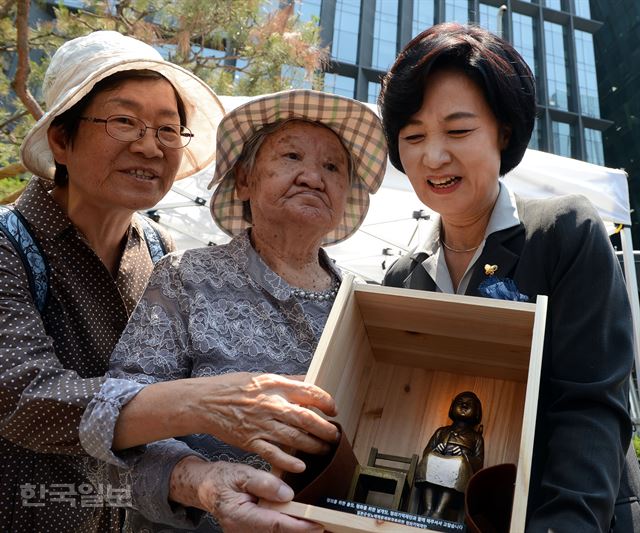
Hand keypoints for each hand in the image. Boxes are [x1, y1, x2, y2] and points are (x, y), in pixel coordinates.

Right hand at [171, 457, 322, 532]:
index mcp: (241, 516)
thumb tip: (287, 494)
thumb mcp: (241, 474)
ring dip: (295, 529)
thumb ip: (264, 483)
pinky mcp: (250, 531)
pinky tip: (299, 522)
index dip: (299, 526)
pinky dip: (286, 528)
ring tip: (316, 523)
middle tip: (325, 526)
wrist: (204, 487)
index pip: (275, 524)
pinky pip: (271, 532)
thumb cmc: (220, 479)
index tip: (317, 525)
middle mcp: (243, 530)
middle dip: (301, 531)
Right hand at [187, 373, 338, 472]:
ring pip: (294, 438)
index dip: (326, 402)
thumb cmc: (234, 387)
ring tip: (324, 450)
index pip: (309, 392)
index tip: (333, 410)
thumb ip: (287, 381)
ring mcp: (261, 424)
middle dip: (325, 429)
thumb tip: (309, 381)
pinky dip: (288, 461)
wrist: (206, 402)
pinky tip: (301, 466)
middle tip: (334, 435)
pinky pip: (273, 454)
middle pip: (306, 418)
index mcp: (275, 386)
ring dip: (313, 446)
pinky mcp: (250, 441)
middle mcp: (270, 405)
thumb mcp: (263, 377)